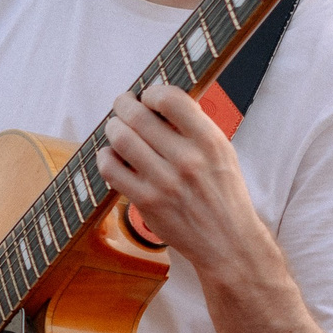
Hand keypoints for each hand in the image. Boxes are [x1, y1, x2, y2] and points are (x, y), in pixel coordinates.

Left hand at [95, 83, 271, 275]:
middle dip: (124, 104)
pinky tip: (110, 154)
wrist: (227, 241)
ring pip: (121, 139)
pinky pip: (111, 170)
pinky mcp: (146, 202)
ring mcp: (164, 182)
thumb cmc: (223, 193)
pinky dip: (105, 156)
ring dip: (113, 127)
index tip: (148, 96)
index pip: (171, 99)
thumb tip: (160, 101)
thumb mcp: (222, 152)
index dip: (152, 92)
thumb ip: (195, 127)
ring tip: (116, 127)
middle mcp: (187, 160)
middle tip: (122, 103)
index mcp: (210, 141)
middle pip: (139, 116)